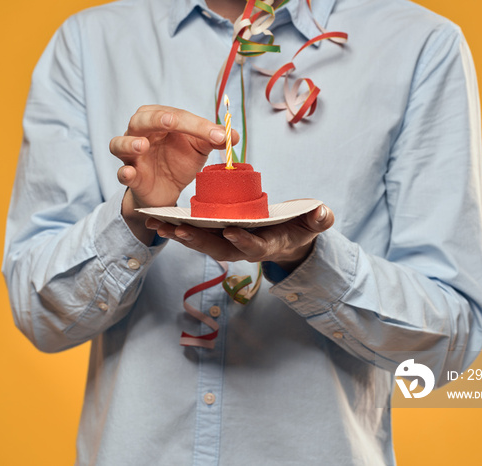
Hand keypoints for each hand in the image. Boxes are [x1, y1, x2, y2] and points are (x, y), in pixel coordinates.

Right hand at [110, 105, 237, 243]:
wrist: (168, 190)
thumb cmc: (179, 160)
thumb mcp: (199, 148)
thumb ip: (214, 139)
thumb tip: (233, 135)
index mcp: (160, 120)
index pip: (177, 116)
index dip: (198, 125)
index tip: (220, 136)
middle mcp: (141, 133)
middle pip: (142, 120)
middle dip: (156, 119)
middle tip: (170, 122)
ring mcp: (132, 155)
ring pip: (120, 143)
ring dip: (130, 143)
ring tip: (142, 146)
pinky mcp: (131, 176)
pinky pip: (122, 173)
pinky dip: (124, 173)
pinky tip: (129, 173)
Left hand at [146, 205, 334, 271]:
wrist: (287, 240)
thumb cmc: (299, 229)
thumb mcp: (312, 224)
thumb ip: (318, 220)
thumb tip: (323, 212)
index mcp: (266, 245)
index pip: (253, 246)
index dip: (243, 240)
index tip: (230, 230)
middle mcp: (243, 249)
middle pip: (218, 249)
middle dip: (198, 241)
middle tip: (178, 230)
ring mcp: (229, 245)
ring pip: (202, 244)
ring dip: (180, 236)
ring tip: (159, 225)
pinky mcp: (218, 238)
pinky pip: (195, 236)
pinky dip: (177, 230)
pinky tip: (158, 222)